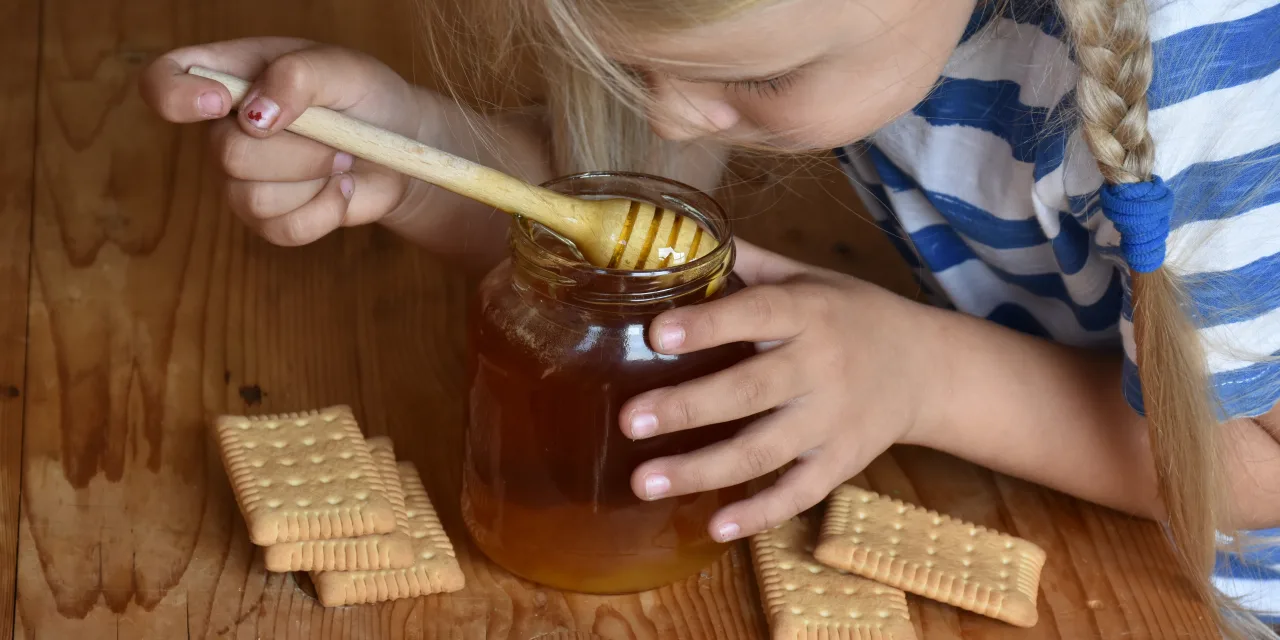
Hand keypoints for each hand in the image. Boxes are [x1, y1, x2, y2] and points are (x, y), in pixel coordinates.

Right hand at [140, 38, 426, 245]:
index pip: (163, 82)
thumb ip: (297, 76)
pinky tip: (342, 189)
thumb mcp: (343, 68)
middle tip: (337, 135)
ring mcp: (243, 179)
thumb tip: (256, 115)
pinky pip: (282, 229)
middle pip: (225, 153)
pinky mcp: (271, 220)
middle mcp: (225, 129)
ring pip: (253, 197)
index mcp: (230, 75)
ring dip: (313, 178)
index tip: (222, 103)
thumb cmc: (365, 97)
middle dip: (295, 149)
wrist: (401, 146)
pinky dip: (325, 212)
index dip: (175, 96)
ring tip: (342, 158)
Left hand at [620, 241, 943, 540]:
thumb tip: (680, 239)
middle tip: (629, 421)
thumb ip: (749, 264)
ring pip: (764, 450)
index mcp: (809, 311)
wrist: (929, 367)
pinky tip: (714, 526)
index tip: (656, 334)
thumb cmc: (851, 314)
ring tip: (644, 482)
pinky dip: (760, 513)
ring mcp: (833, 421)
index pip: (755, 314)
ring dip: (703, 469)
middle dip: (687, 408)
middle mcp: (822, 366)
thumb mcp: (809, 277)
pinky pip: (799, 493)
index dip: (708, 325)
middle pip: (750, 391)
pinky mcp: (842, 463)